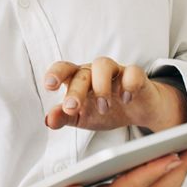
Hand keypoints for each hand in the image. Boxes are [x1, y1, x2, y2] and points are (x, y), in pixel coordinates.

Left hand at [42, 57, 186, 132]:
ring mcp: (115, 71)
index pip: (63, 69)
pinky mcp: (136, 76)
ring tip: (103, 108)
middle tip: (72, 108)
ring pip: (104, 65)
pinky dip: (128, 84)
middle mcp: (94, 71)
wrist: (137, 111)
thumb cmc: (104, 110)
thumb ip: (64, 117)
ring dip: (101, 87)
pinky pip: (133, 72)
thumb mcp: (82, 117)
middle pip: (82, 73)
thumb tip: (48, 120)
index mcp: (77, 78)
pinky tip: (126, 99)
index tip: (49, 86)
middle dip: (75, 90)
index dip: (55, 74)